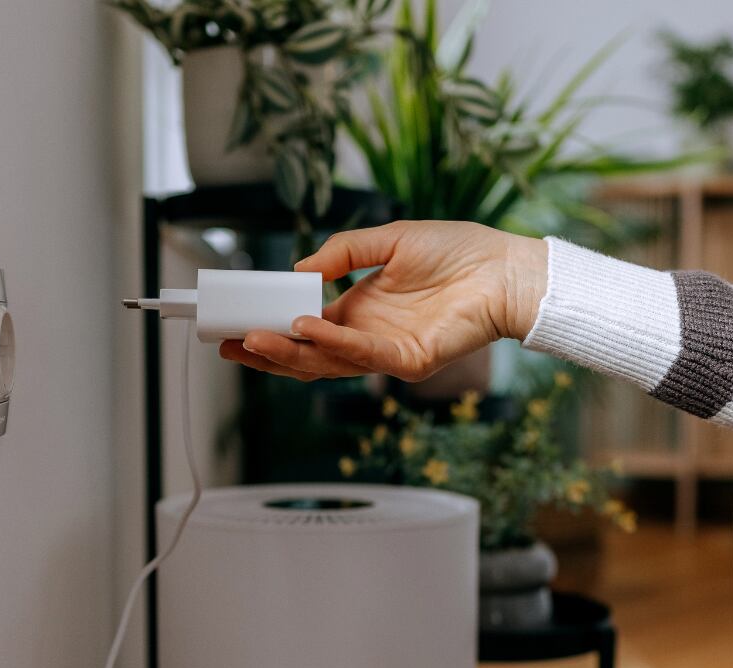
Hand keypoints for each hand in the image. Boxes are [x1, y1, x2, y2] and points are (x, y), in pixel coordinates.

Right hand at [220, 221, 547, 382]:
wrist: (506, 267)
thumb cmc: (458, 251)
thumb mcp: (387, 240)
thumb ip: (342, 253)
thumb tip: (299, 271)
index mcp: (359, 311)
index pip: (303, 329)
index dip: (269, 327)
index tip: (233, 321)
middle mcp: (368, 337)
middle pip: (306, 355)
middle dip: (265, 350)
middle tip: (226, 341)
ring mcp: (389, 353)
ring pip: (327, 363)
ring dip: (288, 352)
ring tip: (253, 339)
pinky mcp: (412, 361)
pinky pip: (364, 355)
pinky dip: (332, 344)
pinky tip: (305, 329)